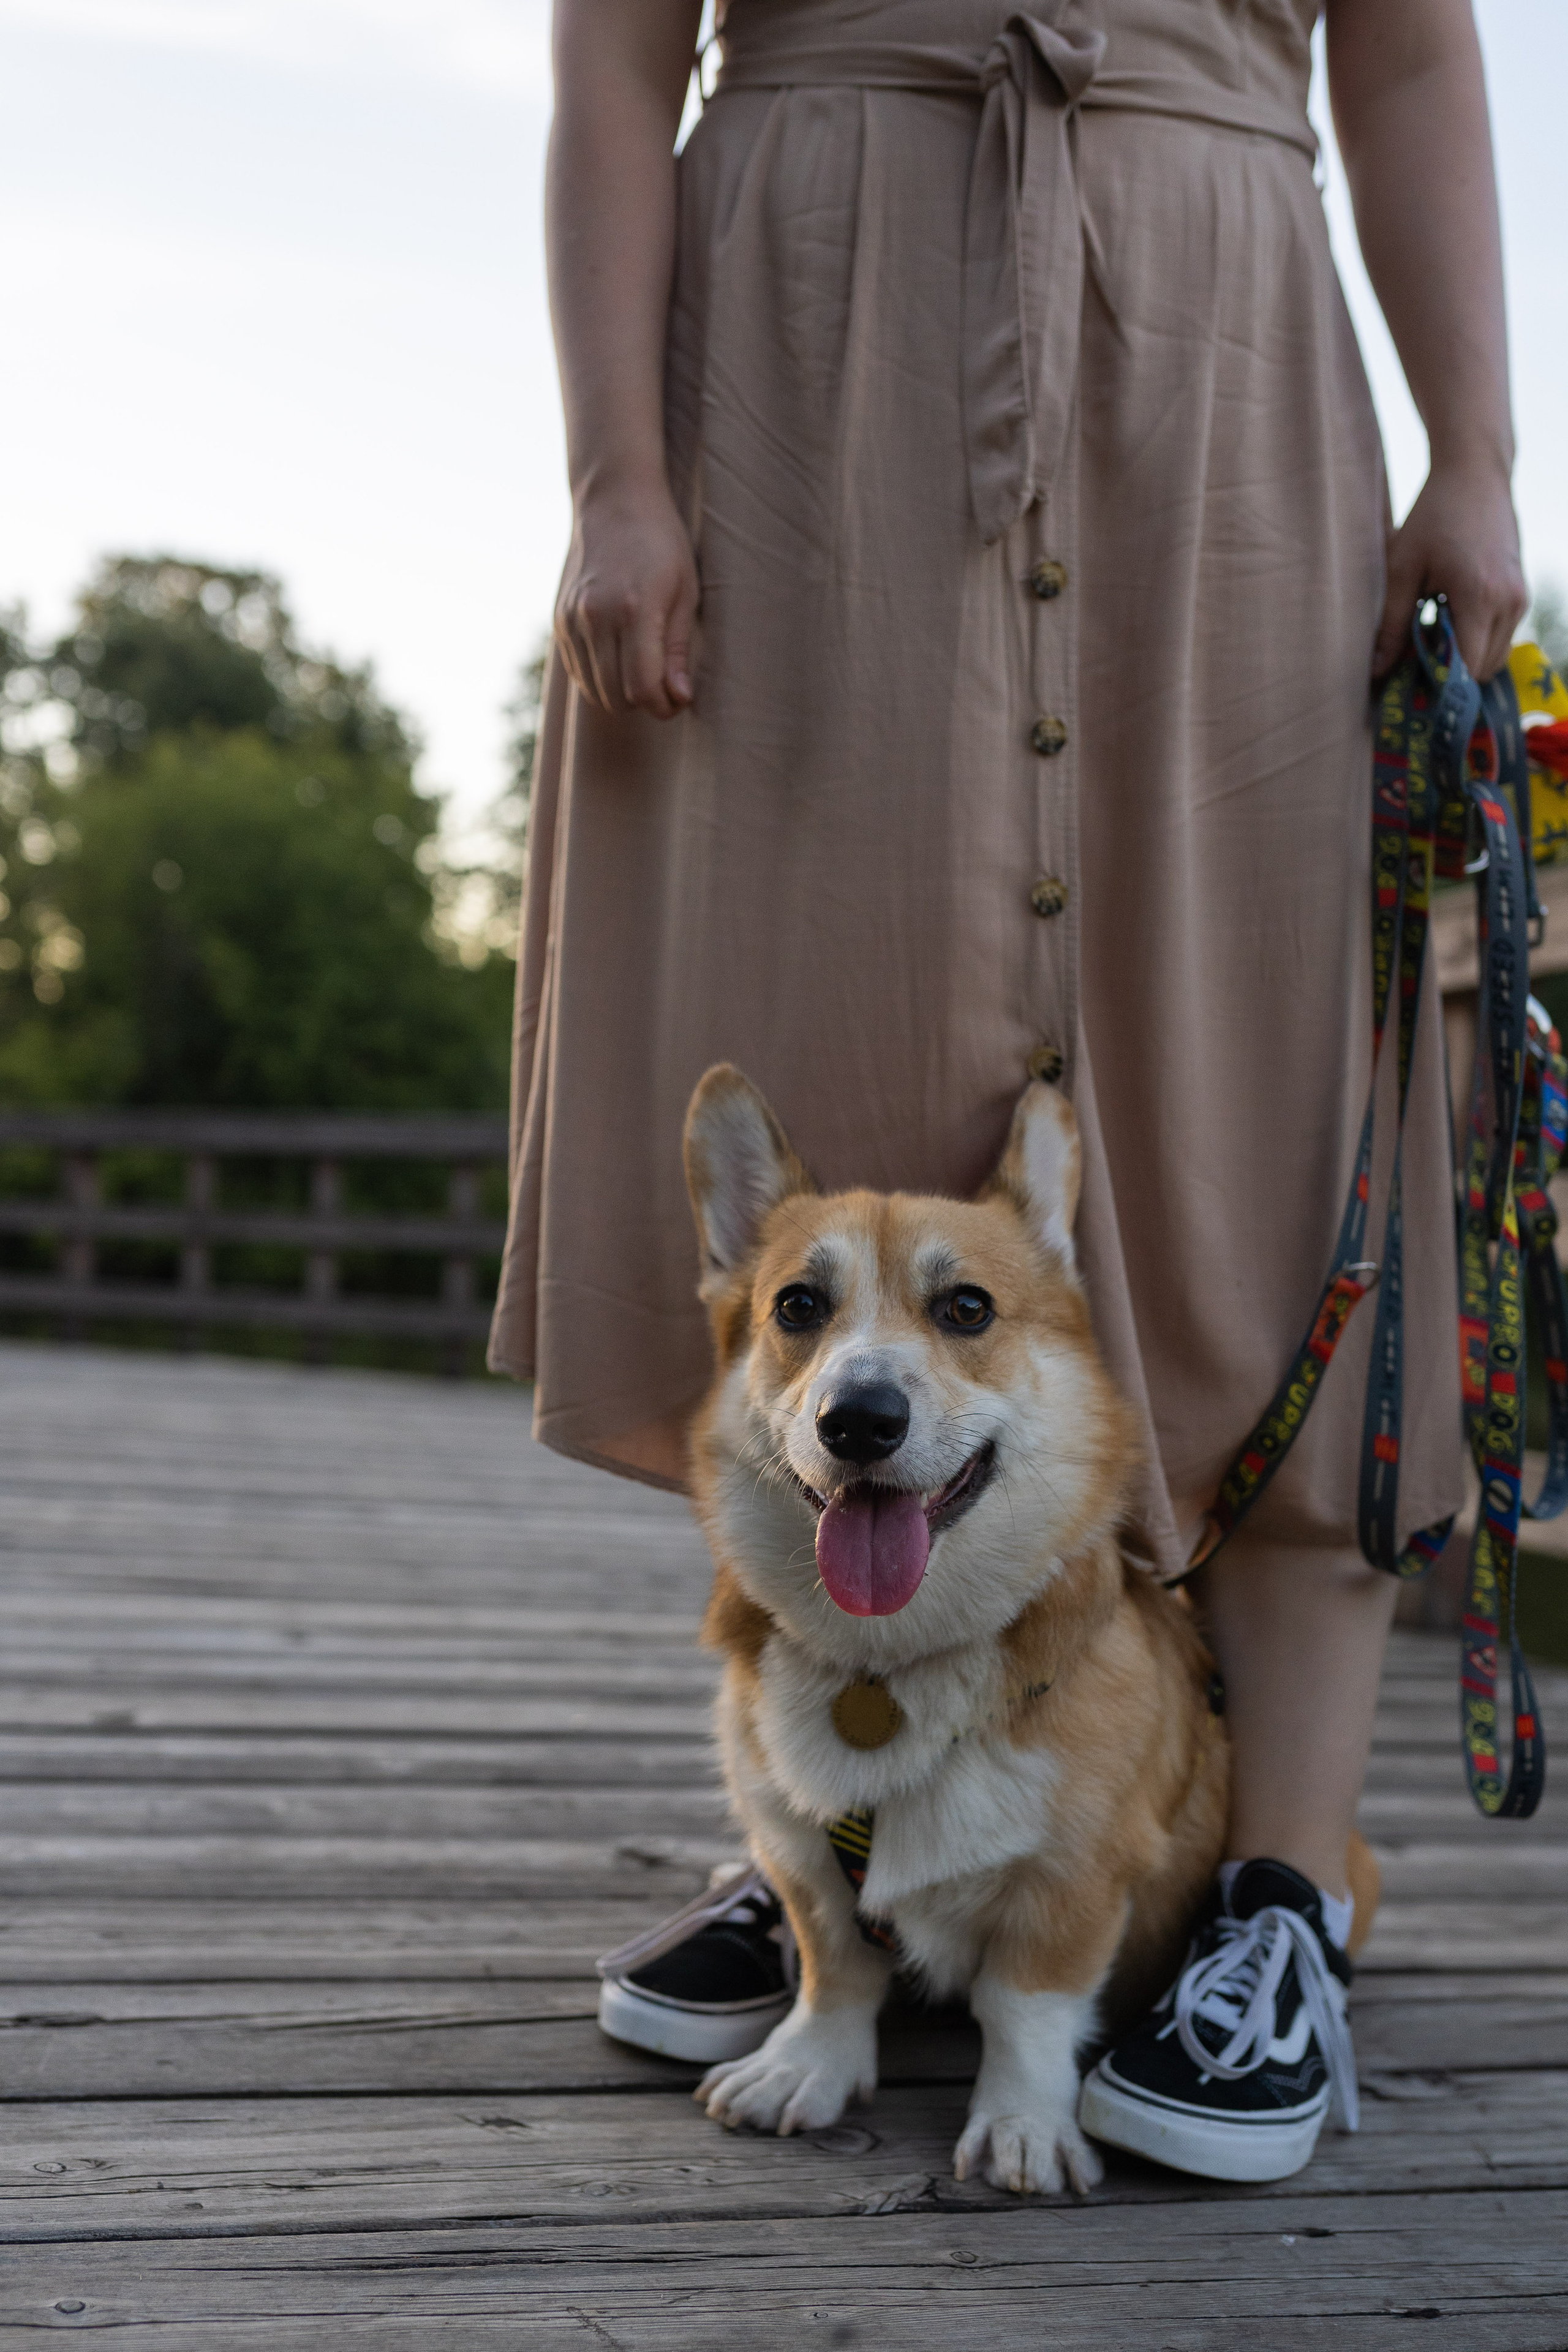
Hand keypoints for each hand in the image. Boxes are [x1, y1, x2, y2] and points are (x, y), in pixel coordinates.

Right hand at [555, 481, 698, 719]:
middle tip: (664, 684)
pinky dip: (600, 675)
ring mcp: (571, 619)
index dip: (665, 706)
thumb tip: (678, 697)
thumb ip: (679, 650)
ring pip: (594, 690)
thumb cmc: (662, 544)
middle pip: (616, 697)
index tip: (679, 697)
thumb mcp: (685, 593)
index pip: (643, 688)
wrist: (614, 501)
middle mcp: (595, 616)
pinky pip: (578, 671)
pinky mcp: (558, 620)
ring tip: (643, 668)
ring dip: (620, 692)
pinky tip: (619, 653)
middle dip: (644, 702)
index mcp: (633, 609)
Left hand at [1373, 453, 1526, 682]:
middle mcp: (1509, 601)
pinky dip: (1476, 641)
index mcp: (1479, 596)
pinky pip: (1501, 636)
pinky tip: (1447, 622)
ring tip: (1429, 640)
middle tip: (1413, 666)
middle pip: (1483, 669)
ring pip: (1495, 656)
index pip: (1467, 668)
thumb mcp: (1402, 569)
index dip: (1438, 684)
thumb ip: (1391, 625)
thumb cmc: (1433, 515)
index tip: (1408, 686)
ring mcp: (1520, 598)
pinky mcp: (1521, 593)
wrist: (1474, 474)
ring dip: (1463, 659)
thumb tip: (1377, 672)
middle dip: (1449, 676)